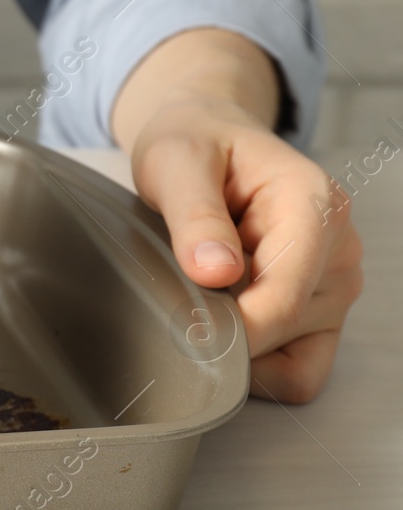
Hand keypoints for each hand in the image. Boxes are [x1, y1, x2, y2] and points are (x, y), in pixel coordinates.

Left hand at [114, 32, 362, 402]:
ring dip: (239, 349)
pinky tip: (219, 328)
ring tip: (197, 301)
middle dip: (226, 335)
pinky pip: (300, 371)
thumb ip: (196, 215)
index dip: (231, 328)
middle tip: (171, 304)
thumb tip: (215, 272)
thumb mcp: (177, 163)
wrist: (207, 138)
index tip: (180, 332)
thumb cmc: (195, 146)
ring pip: (293, 361)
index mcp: (316, 206)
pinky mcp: (321, 312)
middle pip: (285, 331)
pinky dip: (258, 368)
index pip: (284, 297)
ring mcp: (335, 286)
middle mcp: (339, 250)